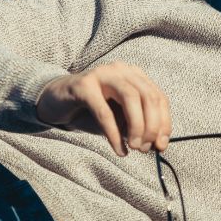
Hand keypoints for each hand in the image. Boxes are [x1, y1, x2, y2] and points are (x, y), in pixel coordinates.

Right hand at [36, 62, 171, 155]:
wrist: (55, 101)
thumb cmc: (91, 111)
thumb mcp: (119, 118)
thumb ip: (137, 126)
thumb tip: (158, 144)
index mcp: (133, 75)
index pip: (159, 97)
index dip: (164, 122)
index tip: (162, 145)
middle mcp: (120, 70)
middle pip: (148, 96)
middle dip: (152, 126)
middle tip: (145, 149)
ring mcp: (102, 74)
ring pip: (131, 98)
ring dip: (137, 127)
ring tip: (134, 147)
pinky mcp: (83, 86)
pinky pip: (104, 111)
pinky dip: (114, 133)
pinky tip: (119, 149)